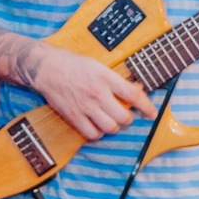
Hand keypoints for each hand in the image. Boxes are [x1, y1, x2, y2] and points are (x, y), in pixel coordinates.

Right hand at [32, 45, 156, 140]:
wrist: (47, 68)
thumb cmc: (73, 64)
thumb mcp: (98, 66)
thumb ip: (117, 79)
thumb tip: (136, 89)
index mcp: (106, 77)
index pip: (133, 95)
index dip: (146, 106)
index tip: (152, 113)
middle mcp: (98, 93)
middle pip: (124, 117)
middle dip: (127, 118)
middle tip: (124, 114)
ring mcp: (85, 107)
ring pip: (110, 128)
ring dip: (114, 127)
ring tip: (110, 120)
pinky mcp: (74, 116)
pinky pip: (92, 134)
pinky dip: (97, 133)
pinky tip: (96, 126)